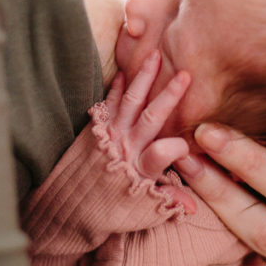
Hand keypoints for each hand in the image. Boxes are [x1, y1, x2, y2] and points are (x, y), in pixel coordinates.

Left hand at [103, 50, 196, 211]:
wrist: (72, 205)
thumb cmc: (113, 205)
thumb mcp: (143, 209)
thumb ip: (169, 200)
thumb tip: (193, 208)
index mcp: (142, 170)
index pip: (164, 154)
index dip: (178, 148)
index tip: (190, 143)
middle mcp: (127, 149)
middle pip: (150, 117)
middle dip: (168, 96)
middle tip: (184, 74)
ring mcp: (110, 135)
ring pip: (130, 102)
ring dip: (143, 79)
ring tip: (154, 56)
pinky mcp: (97, 129)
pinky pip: (108, 103)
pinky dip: (116, 87)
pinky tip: (124, 72)